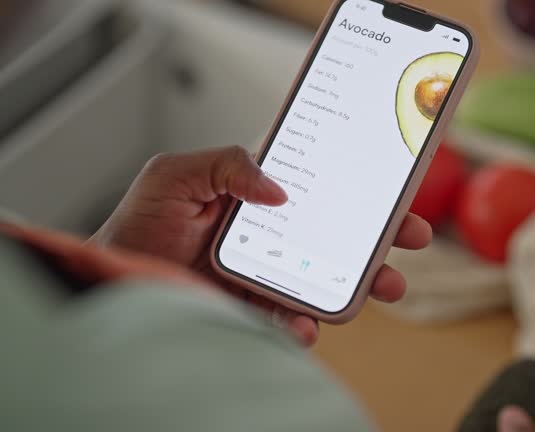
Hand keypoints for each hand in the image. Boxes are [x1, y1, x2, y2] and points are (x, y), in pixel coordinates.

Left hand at [89, 146, 431, 345]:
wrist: (114, 278)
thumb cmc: (142, 223)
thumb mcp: (176, 174)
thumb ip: (226, 164)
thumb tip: (277, 188)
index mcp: (261, 200)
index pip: (323, 192)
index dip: (360, 192)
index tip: (395, 192)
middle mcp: (273, 238)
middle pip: (338, 238)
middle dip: (381, 240)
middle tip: (413, 238)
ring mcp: (268, 277)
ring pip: (327, 280)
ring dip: (359, 285)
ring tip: (381, 288)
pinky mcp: (255, 311)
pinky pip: (291, 320)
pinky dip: (304, 324)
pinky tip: (305, 323)